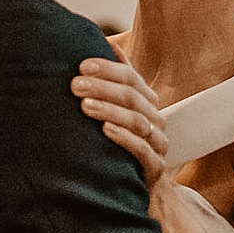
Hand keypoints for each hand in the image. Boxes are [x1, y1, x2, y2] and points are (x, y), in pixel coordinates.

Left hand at [72, 52, 169, 195]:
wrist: (145, 189)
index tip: (82, 65)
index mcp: (147, 101)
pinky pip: (142, 150)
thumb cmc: (123, 143)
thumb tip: (106, 42)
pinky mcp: (154, 167)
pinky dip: (124, 137)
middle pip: (132, 97)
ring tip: (85, 106)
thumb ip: (115, 80)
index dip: (108, 69)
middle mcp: (155, 119)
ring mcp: (157, 143)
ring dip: (110, 110)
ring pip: (137, 121)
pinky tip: (105, 130)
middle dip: (103, 88)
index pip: (131, 77)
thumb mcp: (118, 110)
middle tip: (75, 85)